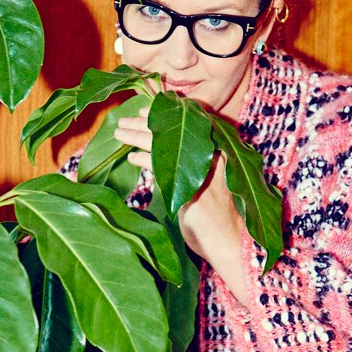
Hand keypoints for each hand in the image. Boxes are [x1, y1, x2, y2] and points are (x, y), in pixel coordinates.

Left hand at [112, 112, 249, 303]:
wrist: (233, 241)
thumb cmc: (217, 215)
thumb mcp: (204, 183)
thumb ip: (188, 166)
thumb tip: (156, 153)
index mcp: (220, 149)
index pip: (188, 122)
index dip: (164, 113)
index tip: (143, 109)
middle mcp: (215, 154)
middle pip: (173, 129)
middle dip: (144, 123)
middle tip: (123, 120)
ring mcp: (205, 170)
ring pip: (164, 143)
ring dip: (137, 136)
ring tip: (119, 133)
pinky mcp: (193, 188)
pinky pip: (162, 166)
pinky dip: (145, 160)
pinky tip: (132, 157)